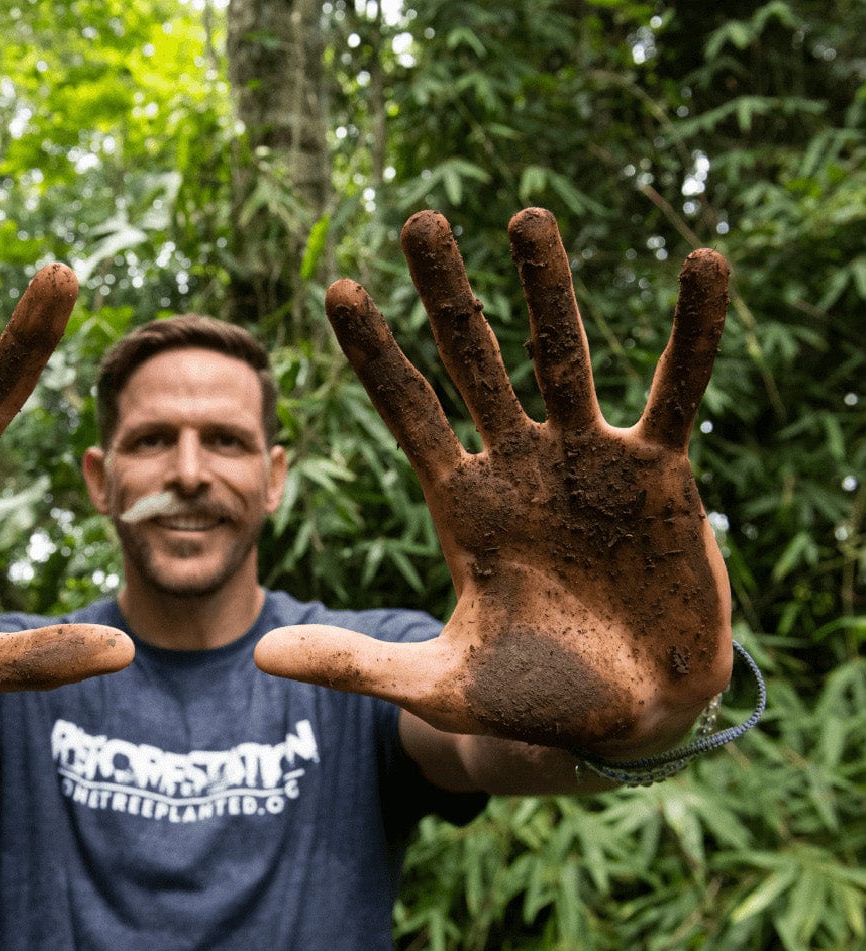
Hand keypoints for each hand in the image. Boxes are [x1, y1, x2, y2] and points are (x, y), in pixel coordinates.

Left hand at [256, 208, 731, 753]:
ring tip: (526, 215)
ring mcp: (586, 462)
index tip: (340, 289)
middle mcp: (517, 466)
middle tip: (420, 220)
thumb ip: (357, 663)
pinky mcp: (659, 474)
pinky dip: (694, 333)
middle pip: (474, 361)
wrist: (628, 720)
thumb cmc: (531, 700)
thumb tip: (262, 656)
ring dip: (547, 289)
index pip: (407, 412)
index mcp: (461, 503)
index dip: (375, 353)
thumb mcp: (437, 685)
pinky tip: (703, 263)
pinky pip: (678, 390)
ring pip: (563, 357)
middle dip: (448, 294)